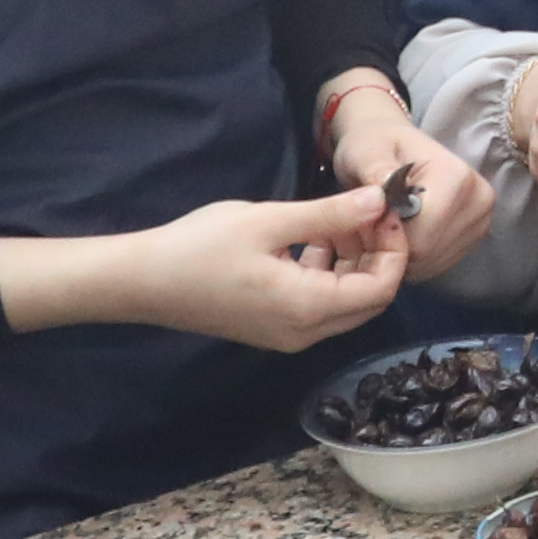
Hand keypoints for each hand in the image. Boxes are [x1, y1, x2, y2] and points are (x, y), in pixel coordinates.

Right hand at [0, 192, 421, 351]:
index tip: (385, 211)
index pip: (381, 288)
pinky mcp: (272, 329)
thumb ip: (330, 214)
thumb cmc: (202, 247)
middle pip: (369, 301)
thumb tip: (380, 202)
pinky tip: (314, 240)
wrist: (143, 281)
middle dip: (379, 256)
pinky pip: (320, 306)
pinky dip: (329, 274)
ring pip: (345, 304)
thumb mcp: (270, 221)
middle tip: (368, 214)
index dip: (394, 249)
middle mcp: (305, 333)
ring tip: (342, 220)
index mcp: (308, 308)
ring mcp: (287, 336)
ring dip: (355, 264)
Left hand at [317, 80, 496, 278]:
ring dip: (403, 254)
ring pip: (433, 262)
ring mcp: (482, 219)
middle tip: (373, 224)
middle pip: (428, 253)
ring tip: (387, 225)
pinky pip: (438, 263)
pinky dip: (415, 258)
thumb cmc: (376, 146)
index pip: (420, 239)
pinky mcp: (476, 233)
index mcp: (457, 178)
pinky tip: (403, 234)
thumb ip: (374, 172)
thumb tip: (381, 196)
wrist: (391, 143)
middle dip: (394, 247)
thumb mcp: (365, 152)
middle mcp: (479, 199)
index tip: (366, 220)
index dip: (386, 238)